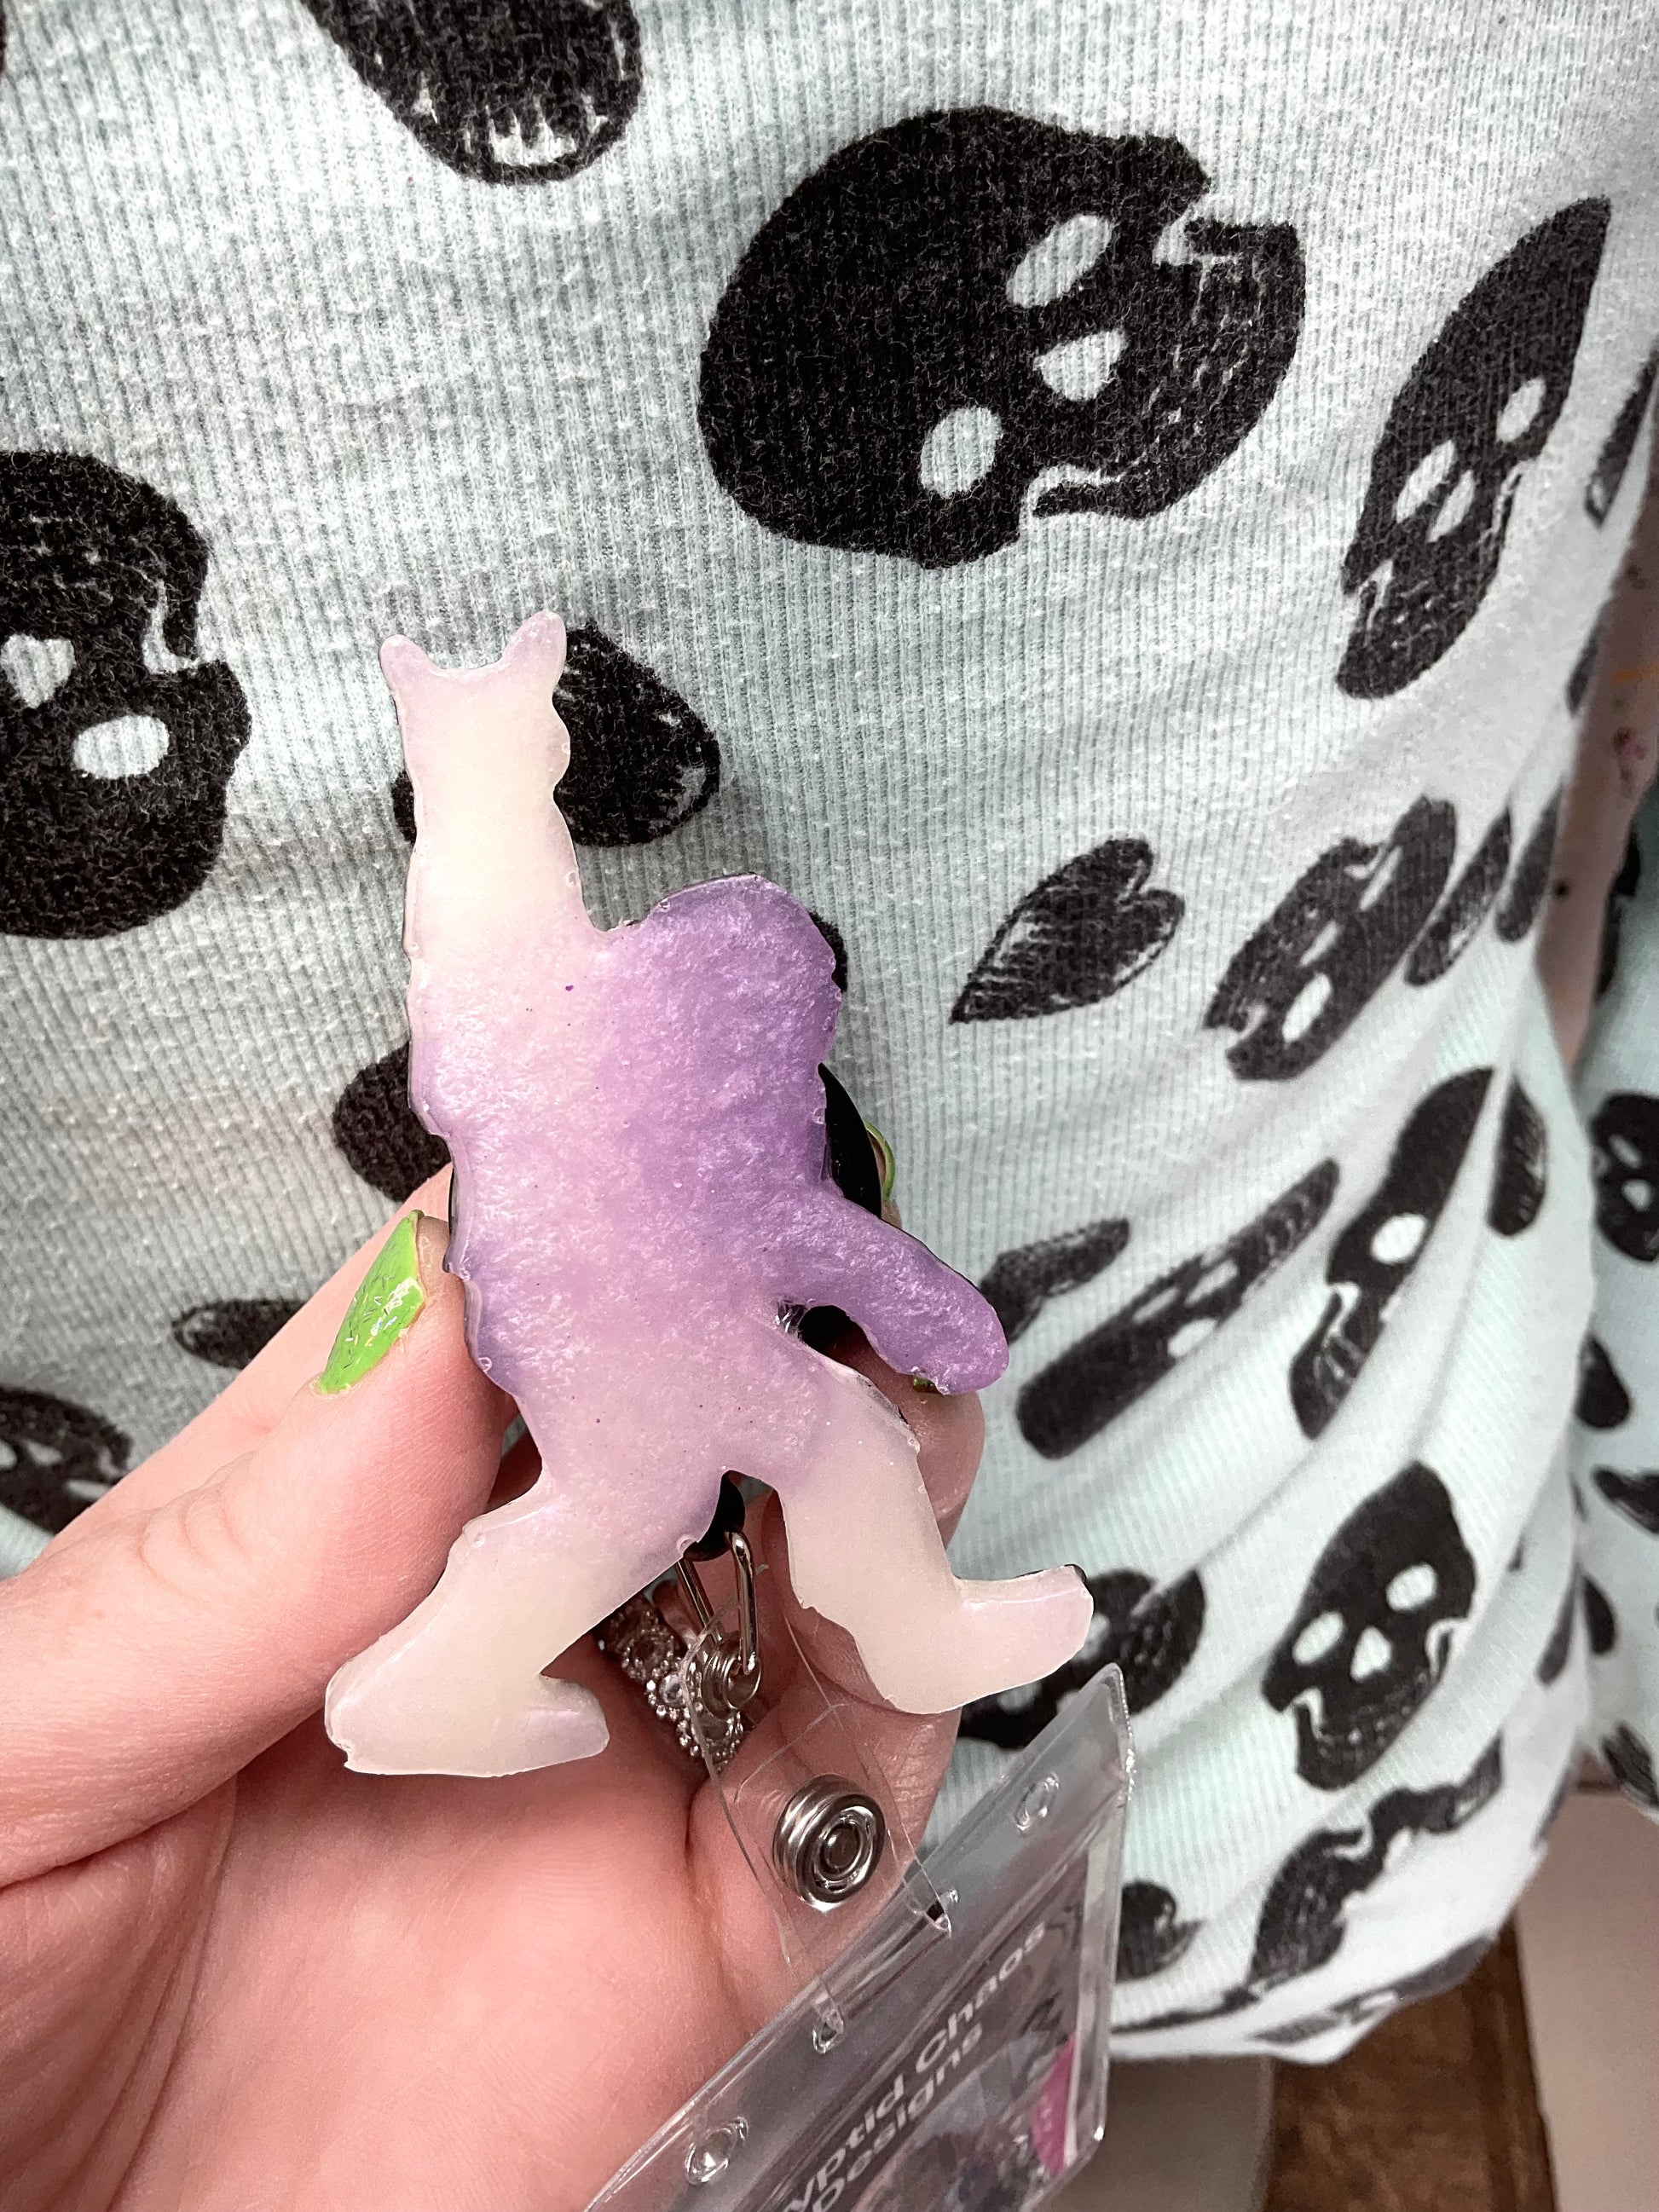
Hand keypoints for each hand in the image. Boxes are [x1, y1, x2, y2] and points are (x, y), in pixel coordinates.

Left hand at [0, 1178, 981, 2210]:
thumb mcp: (29, 1758)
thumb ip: (221, 1558)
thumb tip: (429, 1324)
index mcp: (306, 1554)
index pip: (459, 1330)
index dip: (559, 1226)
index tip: (643, 1149)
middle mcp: (480, 1640)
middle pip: (656, 1432)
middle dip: (742, 1328)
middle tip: (801, 1262)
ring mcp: (606, 1785)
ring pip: (790, 1582)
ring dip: (856, 1478)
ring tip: (877, 1414)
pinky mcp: (708, 1952)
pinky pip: (850, 1802)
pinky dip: (908, 1694)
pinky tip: (898, 1628)